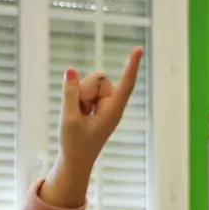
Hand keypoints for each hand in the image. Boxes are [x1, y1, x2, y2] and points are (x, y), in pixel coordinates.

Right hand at [60, 46, 142, 168]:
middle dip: (84, 90)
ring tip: (77, 116)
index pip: (126, 84)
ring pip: (90, 83)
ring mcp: (104, 103)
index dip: (132, 65)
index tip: (139, 48)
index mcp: (113, 111)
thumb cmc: (75, 145)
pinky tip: (78, 114)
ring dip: (79, 96)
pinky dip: (77, 99)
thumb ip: (70, 94)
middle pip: (98, 79)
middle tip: (79, 113)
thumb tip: (70, 70)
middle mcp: (111, 104)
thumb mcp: (69, 119)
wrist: (74, 161)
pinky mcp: (96, 104)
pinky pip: (84, 89)